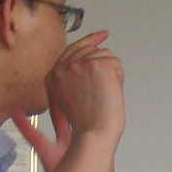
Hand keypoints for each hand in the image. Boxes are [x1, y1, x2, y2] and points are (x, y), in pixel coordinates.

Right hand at [23, 32, 123, 164]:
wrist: (93, 135)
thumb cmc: (85, 127)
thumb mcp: (68, 102)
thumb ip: (73, 82)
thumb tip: (90, 66)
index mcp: (53, 77)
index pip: (72, 50)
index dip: (89, 41)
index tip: (100, 36)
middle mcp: (62, 68)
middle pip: (90, 50)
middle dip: (104, 63)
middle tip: (112, 74)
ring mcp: (78, 65)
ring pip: (105, 56)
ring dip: (112, 75)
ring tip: (107, 96)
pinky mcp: (95, 65)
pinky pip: (115, 63)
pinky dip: (119, 78)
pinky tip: (112, 92)